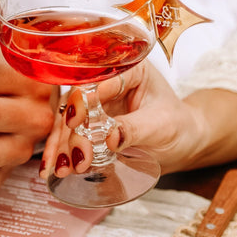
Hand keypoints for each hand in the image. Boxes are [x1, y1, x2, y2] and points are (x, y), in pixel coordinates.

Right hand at [40, 61, 205, 179]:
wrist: (183, 142)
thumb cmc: (178, 126)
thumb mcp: (162, 126)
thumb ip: (136, 128)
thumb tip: (111, 138)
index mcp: (128, 68)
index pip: (100, 80)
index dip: (85, 100)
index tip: (75, 122)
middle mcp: (106, 82)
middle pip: (80, 102)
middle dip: (72, 131)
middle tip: (77, 158)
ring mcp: (95, 103)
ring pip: (69, 120)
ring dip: (61, 144)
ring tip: (62, 168)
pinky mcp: (89, 123)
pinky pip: (70, 134)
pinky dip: (60, 150)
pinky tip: (53, 167)